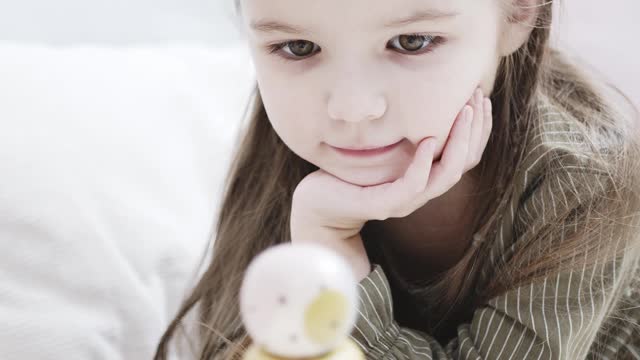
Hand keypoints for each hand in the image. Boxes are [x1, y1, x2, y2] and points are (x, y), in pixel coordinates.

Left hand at [290, 88, 492, 280]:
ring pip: (446, 175)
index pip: (465, 156)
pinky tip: (426, 140)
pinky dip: (422, 162)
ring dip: (458, 142)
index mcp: (425, 178)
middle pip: (464, 163)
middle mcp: (421, 192)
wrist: (318, 205)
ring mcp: (404, 201)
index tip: (480, 97)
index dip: (478, 129)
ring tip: (463, 113)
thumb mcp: (382, 151)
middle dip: (476, 129)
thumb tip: (417, 101)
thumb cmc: (349, 173)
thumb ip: (403, 136)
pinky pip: (412, 184)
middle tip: (478, 98)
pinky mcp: (383, 204)